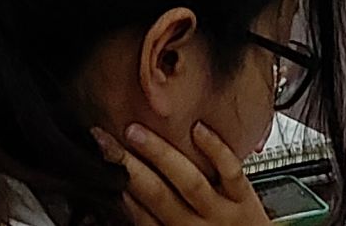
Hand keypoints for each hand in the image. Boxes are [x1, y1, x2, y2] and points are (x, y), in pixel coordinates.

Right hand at [97, 122, 269, 225]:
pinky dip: (215, 150)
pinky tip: (198, 129)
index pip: (140, 215)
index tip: (99, 162)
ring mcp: (222, 212)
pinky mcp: (246, 199)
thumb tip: (128, 199)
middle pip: (157, 195)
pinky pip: (231, 172)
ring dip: (160, 155)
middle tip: (105, 141)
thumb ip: (158, 222)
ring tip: (135, 132)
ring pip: (189, 181)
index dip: (119, 187)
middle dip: (128, 166)